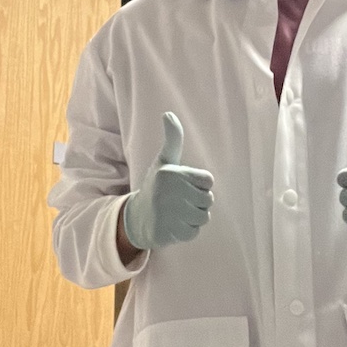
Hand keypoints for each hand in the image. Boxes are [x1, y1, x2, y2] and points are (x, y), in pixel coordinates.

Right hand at [123, 113, 213, 250]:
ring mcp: (167, 213)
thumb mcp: (164, 161)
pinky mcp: (168, 231)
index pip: (208, 181)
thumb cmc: (156, 186)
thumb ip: (173, 139)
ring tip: (177, 212)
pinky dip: (187, 231)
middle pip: (208, 200)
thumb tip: (168, 114)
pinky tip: (174, 224)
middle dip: (198, 202)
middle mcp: (168, 192)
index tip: (183, 185)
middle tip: (179, 201)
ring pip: (204, 217)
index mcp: (171, 173)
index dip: (199, 185)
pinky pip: (194, 232)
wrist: (137, 217)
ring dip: (194, 217)